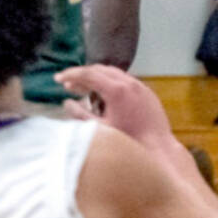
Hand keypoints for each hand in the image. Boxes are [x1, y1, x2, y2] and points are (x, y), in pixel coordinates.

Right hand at [55, 64, 173, 148]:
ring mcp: (139, 85)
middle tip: (67, 84)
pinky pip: (124, 80)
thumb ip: (80, 114)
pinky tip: (102, 93)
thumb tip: (66, 102)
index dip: (70, 75)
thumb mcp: (100, 129)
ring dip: (95, 77)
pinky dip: (109, 82)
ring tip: (82, 88)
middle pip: (98, 70)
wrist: (159, 147)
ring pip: (112, 73)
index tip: (57, 79)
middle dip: (81, 75)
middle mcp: (129, 83)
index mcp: (116, 90)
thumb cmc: (129, 141)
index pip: (88, 74)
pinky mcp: (146, 91)